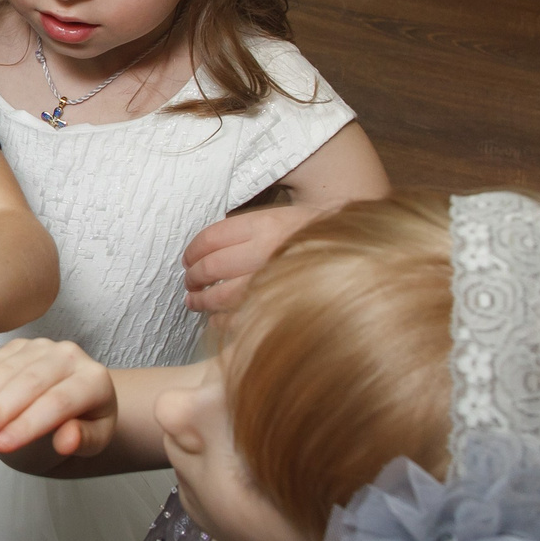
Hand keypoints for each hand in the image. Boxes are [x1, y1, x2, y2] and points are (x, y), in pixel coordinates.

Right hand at [0, 337, 116, 459]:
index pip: (58, 402)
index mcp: (94, 379)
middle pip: (29, 383)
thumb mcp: (95, 440)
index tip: (1, 445)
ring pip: (7, 370)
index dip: (27, 424)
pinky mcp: (20, 345)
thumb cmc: (86, 422)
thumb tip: (67, 440)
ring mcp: (42, 347)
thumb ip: (85, 440)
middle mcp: (70, 355)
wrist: (80, 398)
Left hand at [181, 204, 320, 314]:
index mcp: (264, 225)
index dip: (192, 251)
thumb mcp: (276, 219)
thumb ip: (242, 232)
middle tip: (189, 282)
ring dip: (202, 301)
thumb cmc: (308, 235)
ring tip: (194, 301)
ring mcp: (275, 280)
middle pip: (212, 267)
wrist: (352, 250)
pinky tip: (216, 319)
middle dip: (193, 277)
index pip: (211, 238)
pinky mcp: (282, 304)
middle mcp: (267, 251)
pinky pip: (242, 318)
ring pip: (222, 295)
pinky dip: (222, 321)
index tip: (187, 259)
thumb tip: (203, 252)